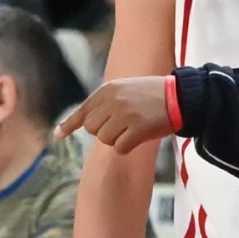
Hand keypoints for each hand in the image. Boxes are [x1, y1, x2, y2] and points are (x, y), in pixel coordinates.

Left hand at [56, 76, 173, 152]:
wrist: (181, 97)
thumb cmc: (153, 95)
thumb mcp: (125, 89)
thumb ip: (106, 103)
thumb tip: (85, 123)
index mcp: (108, 90)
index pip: (83, 111)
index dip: (69, 124)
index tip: (57, 135)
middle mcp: (112, 101)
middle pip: (93, 129)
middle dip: (105, 131)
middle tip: (124, 125)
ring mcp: (124, 114)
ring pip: (105, 139)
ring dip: (118, 139)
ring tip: (135, 126)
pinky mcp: (136, 128)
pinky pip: (120, 147)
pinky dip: (128, 146)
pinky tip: (141, 135)